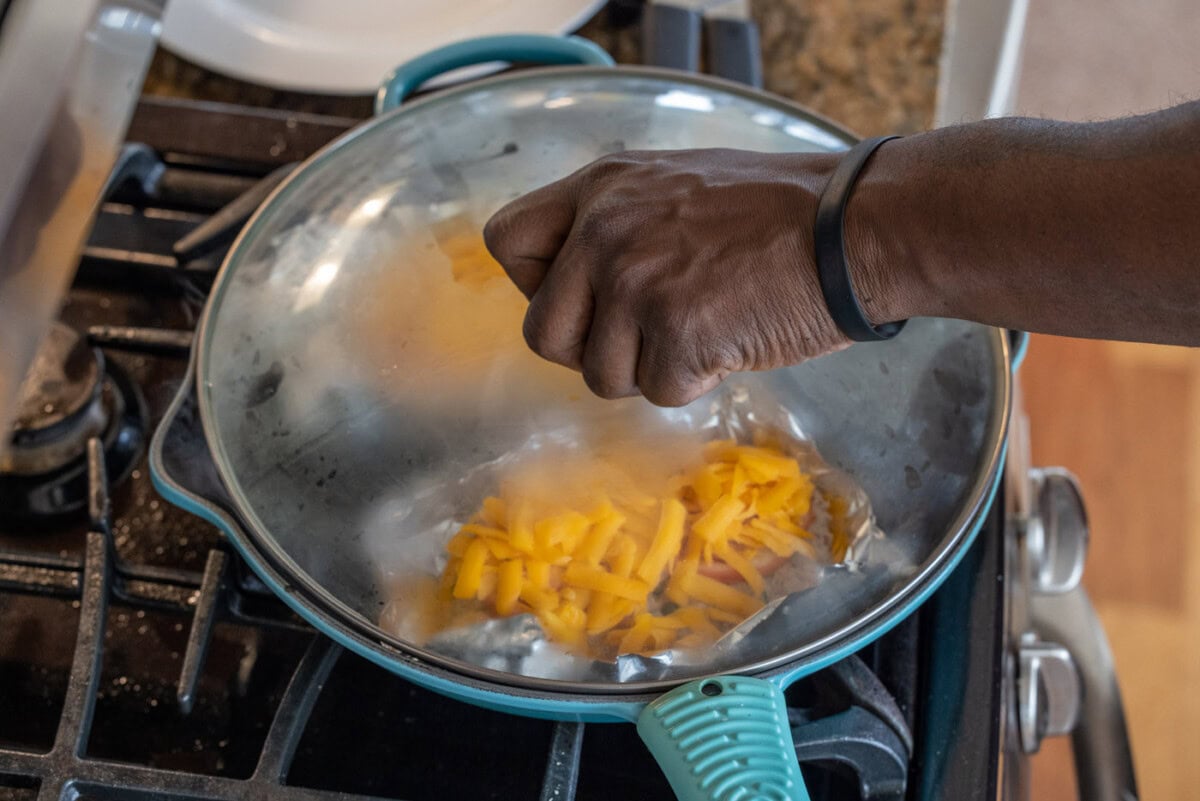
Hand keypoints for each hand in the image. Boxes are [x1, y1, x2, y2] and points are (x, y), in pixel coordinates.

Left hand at [484, 148, 896, 405]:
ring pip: (598, 375)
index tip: (586, 295)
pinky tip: (730, 340)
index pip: (507, 241)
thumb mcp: (674, 185)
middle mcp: (604, 231)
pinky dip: (695, 381)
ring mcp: (636, 283)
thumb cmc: (778, 212)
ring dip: (648, 370)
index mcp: (600, 188)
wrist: (852, 228)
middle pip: (543, 332)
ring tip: (703, 329)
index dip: (538, 284)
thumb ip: (614, 224)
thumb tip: (573, 285)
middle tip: (650, 335)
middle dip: (593, 349)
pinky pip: (657, 392)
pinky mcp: (674, 333)